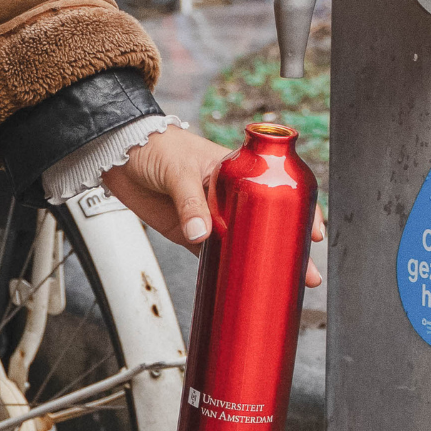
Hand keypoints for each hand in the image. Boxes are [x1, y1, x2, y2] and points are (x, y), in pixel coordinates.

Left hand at [105, 125, 328, 274]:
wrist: (116, 153)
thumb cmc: (152, 145)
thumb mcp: (177, 170)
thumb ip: (190, 202)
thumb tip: (202, 234)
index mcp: (237, 171)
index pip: (278, 187)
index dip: (300, 210)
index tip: (314, 233)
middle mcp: (229, 194)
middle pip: (267, 222)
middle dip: (288, 247)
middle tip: (306, 273)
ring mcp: (210, 215)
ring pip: (244, 242)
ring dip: (261, 263)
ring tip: (281, 285)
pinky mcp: (190, 232)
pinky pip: (214, 254)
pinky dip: (227, 269)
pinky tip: (242, 284)